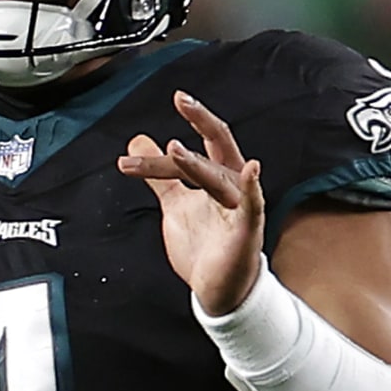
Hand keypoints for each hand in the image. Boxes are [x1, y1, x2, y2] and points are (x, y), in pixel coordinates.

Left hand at [118, 91, 264, 316]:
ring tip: (173, 151)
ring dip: (197, 164)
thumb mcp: (176, 204)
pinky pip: (252, 207)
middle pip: (221, 145)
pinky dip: (251, 188)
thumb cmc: (204, 247)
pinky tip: (251, 170)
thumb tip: (138, 141)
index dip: (191, 120)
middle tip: (182, 100)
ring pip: (221, 177)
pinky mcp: (245, 233)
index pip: (204, 142)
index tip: (176, 97)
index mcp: (218, 177)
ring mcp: (240, 208)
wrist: (217, 292)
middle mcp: (232, 186)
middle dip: (202, 121)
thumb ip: (161, 175)